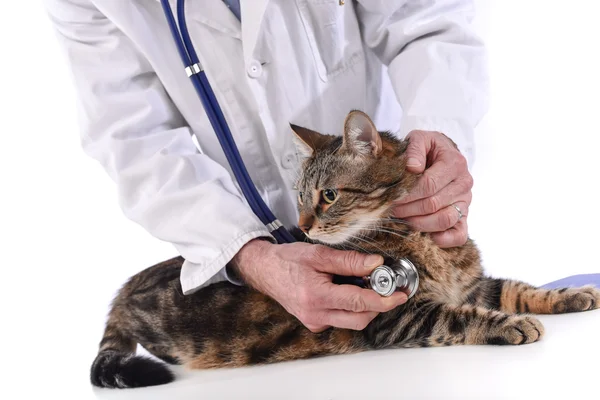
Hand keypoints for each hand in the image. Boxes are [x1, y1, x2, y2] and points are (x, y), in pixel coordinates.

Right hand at [231, 239, 407, 331]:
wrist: (264, 269)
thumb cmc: (288, 259)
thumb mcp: (319, 254)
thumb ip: (349, 261)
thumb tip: (376, 264)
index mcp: (316, 296)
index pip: (358, 302)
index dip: (383, 299)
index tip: (400, 295)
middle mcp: (315, 315)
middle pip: (359, 318)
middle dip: (377, 304)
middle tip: (386, 286)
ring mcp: (314, 322)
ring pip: (352, 321)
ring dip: (364, 305)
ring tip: (362, 283)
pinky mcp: (314, 323)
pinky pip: (341, 319)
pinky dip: (351, 306)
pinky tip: (346, 289)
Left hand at [393, 130, 472, 247]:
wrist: (442, 154)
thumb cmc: (427, 149)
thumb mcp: (419, 139)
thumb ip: (415, 149)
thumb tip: (412, 167)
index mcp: (455, 162)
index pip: (428, 185)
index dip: (407, 194)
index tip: (390, 198)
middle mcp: (464, 183)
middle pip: (433, 204)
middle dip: (408, 210)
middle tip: (391, 210)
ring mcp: (465, 201)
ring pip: (444, 220)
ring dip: (419, 224)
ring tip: (402, 220)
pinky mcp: (464, 215)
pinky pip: (459, 234)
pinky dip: (443, 240)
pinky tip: (426, 236)